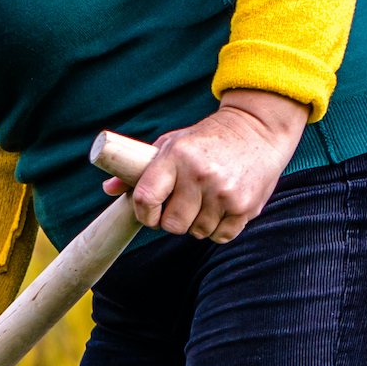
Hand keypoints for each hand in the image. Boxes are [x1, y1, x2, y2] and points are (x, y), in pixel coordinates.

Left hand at [120, 90, 309, 243]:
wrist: (257, 129)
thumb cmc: (205, 141)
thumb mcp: (171, 144)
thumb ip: (140, 170)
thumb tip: (108, 189)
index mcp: (175, 156)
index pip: (146, 199)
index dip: (144, 214)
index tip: (150, 212)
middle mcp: (199, 174)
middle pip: (172, 225)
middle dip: (172, 221)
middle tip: (180, 207)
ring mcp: (224, 192)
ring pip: (197, 232)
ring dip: (197, 224)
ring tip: (204, 201)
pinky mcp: (245, 206)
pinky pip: (220, 236)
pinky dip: (218, 229)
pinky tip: (221, 207)